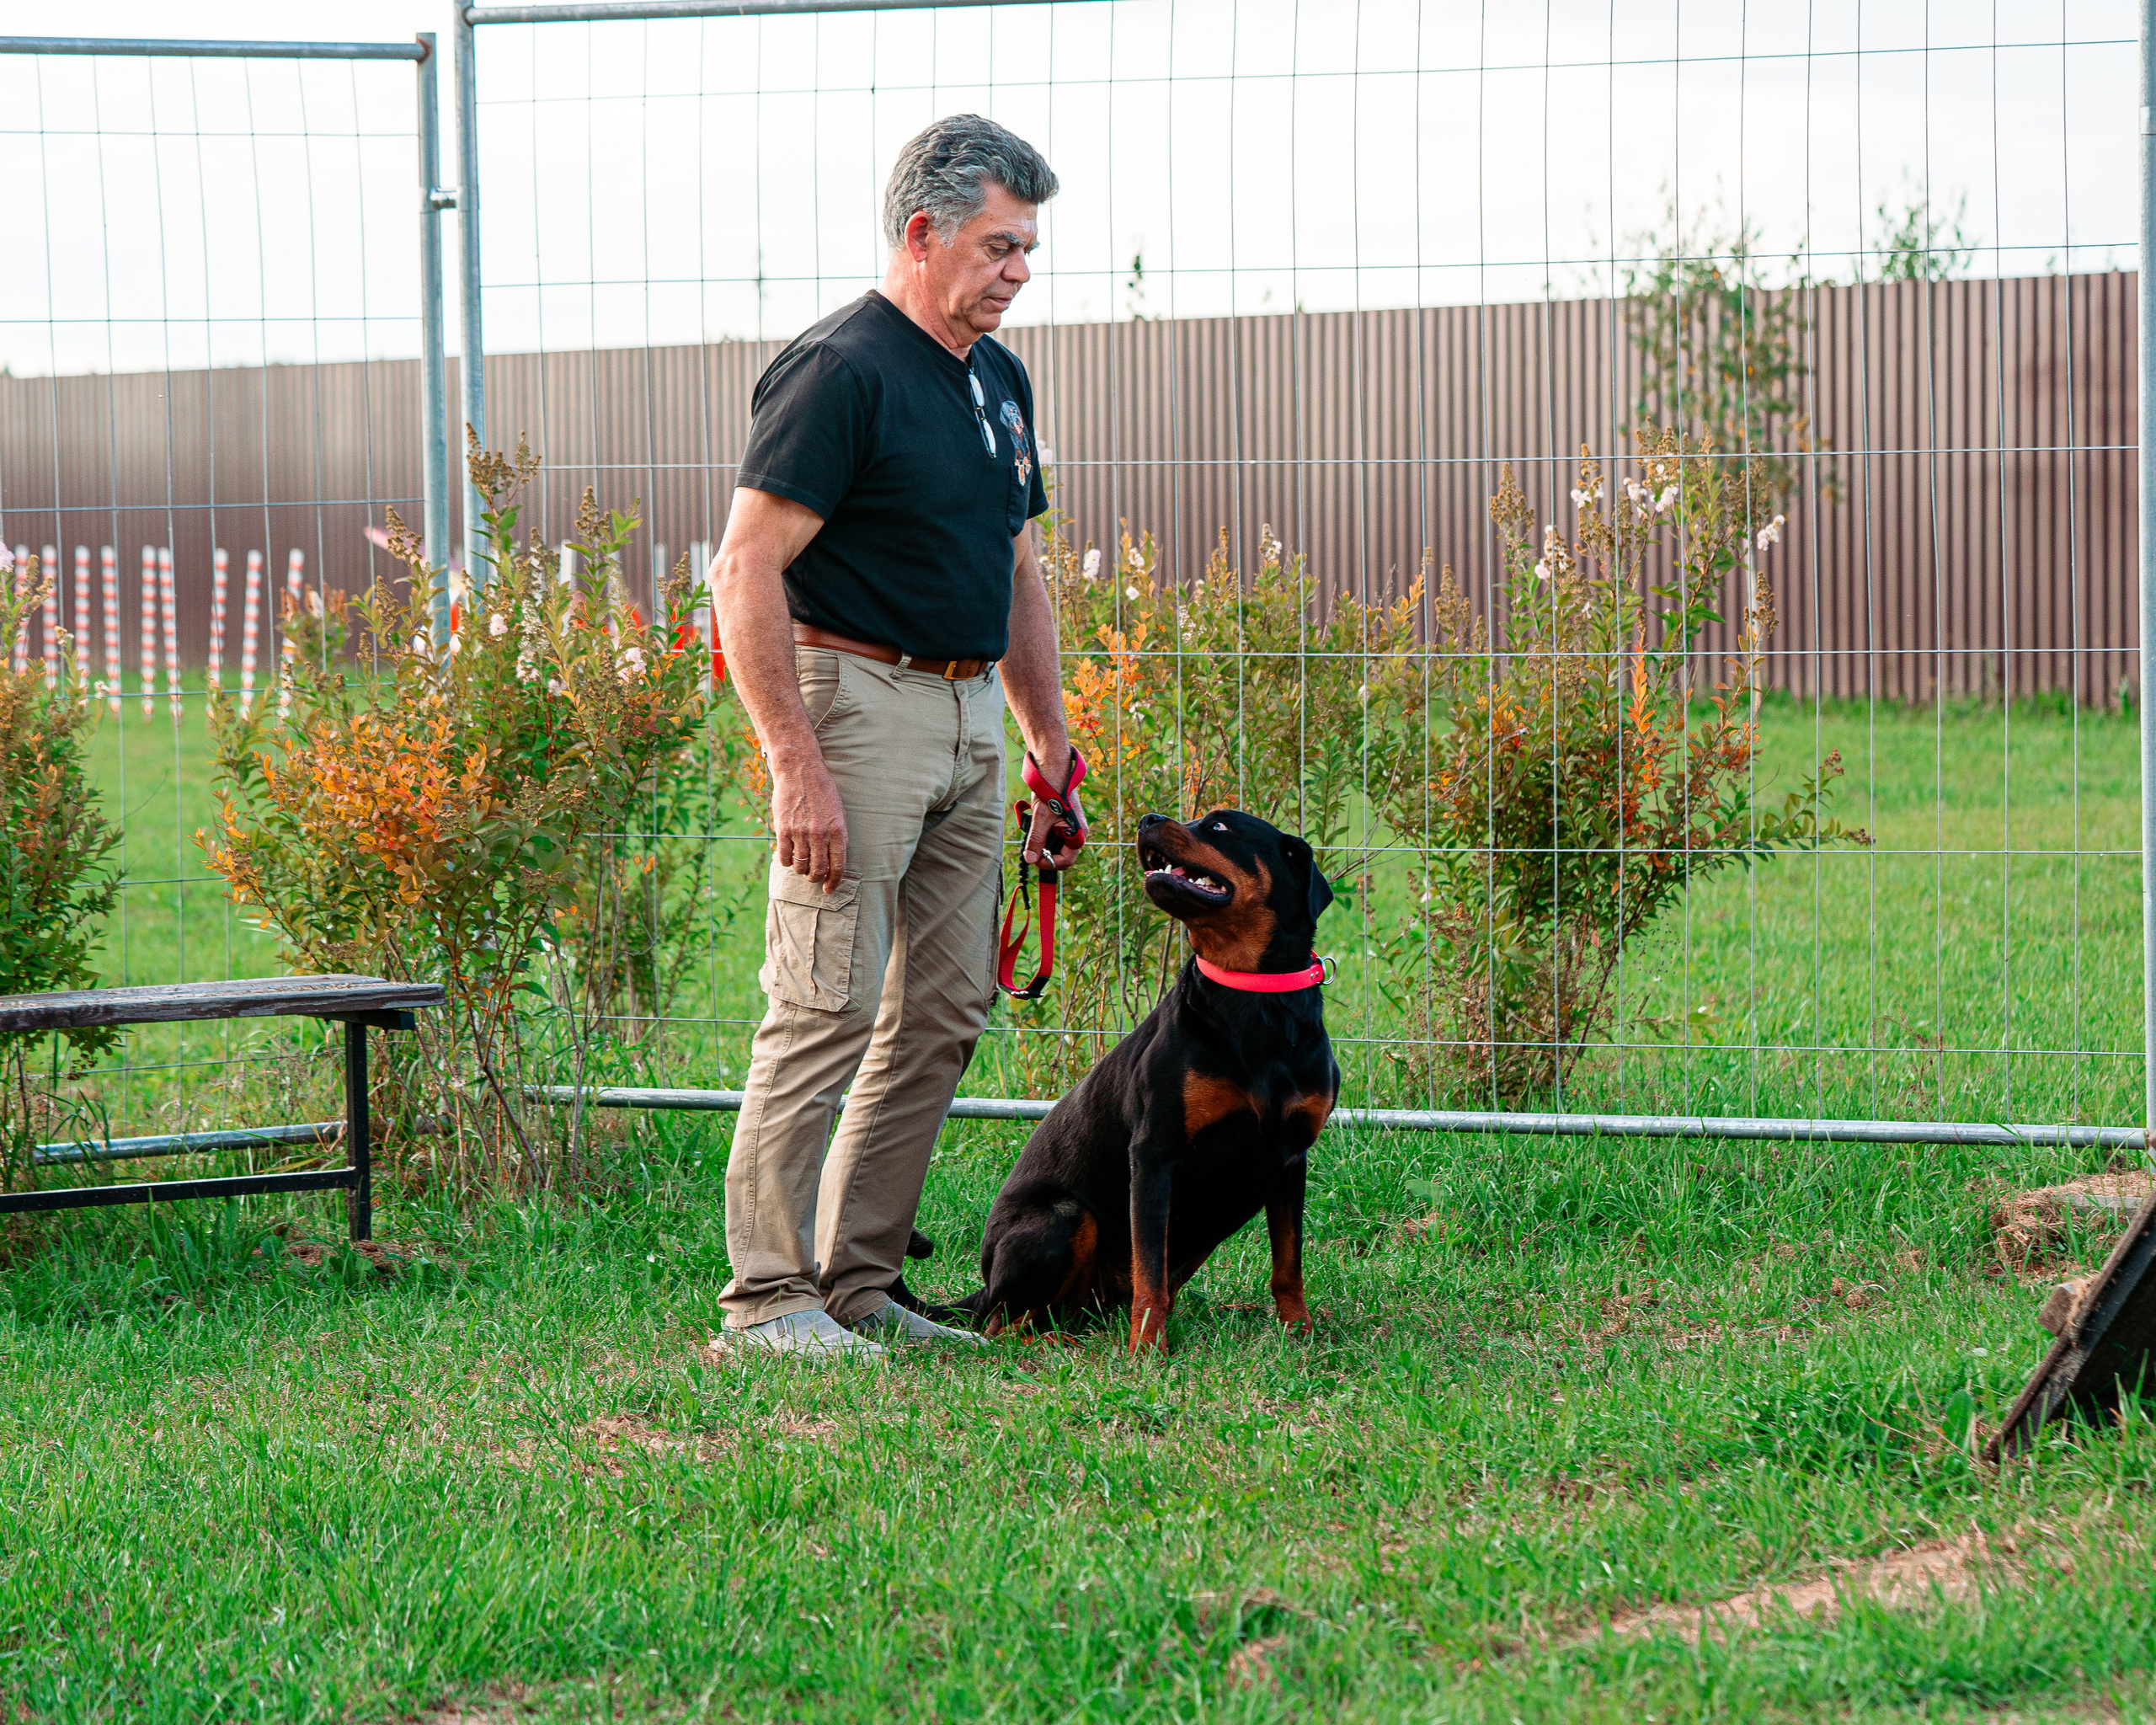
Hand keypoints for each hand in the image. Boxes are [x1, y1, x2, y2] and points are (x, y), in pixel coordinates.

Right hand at [772, 755, 848, 889]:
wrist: (800, 771)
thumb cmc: (822, 791)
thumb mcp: (839, 812)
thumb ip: (837, 837)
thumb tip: (833, 862)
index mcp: (838, 830)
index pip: (838, 866)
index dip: (834, 882)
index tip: (829, 889)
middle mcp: (820, 834)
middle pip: (818, 870)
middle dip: (816, 879)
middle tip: (813, 877)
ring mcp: (800, 832)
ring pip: (800, 866)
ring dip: (801, 870)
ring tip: (802, 864)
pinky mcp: (783, 829)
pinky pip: (784, 857)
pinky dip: (787, 861)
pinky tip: (789, 856)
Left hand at [1023, 789, 1084, 869]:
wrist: (1054, 769)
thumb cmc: (1053, 790)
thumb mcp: (1041, 817)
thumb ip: (1036, 840)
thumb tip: (1030, 859)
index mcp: (1078, 833)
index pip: (1066, 860)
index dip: (1049, 863)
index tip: (1034, 859)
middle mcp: (1076, 832)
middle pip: (1060, 854)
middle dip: (1044, 853)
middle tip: (1029, 849)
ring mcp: (1070, 826)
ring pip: (1054, 844)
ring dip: (1041, 842)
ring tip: (1031, 834)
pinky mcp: (1062, 820)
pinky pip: (1052, 833)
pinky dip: (1041, 832)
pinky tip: (1034, 824)